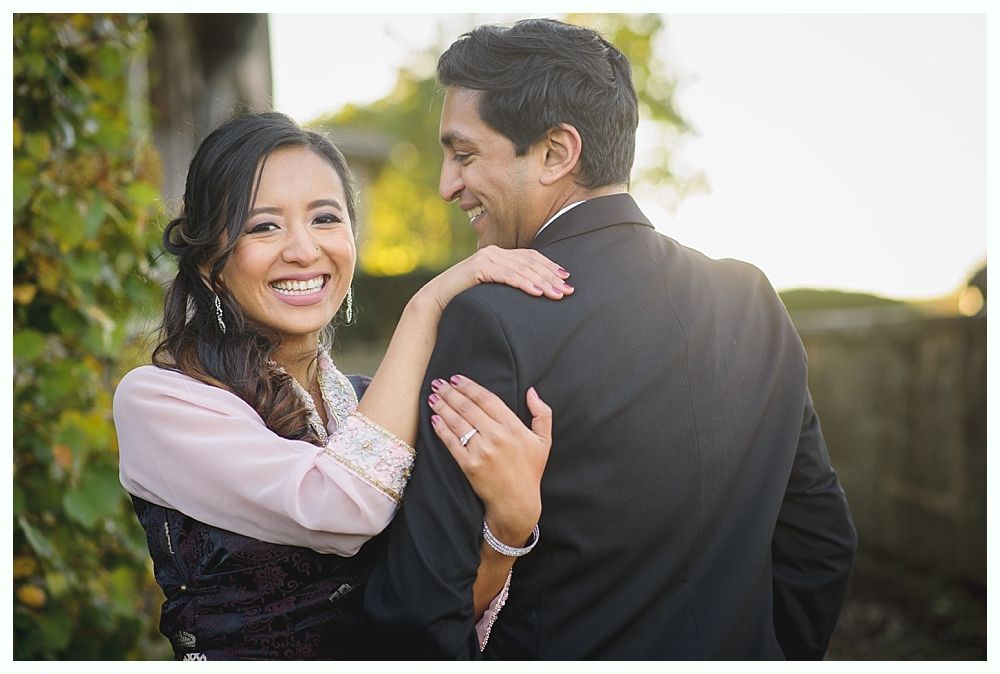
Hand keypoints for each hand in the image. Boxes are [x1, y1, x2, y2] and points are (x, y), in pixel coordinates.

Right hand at [421, 245, 572, 311]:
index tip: (566, 279)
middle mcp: (495, 252)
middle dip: (551, 277)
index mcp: (500, 255)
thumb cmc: (465, 298)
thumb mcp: (492, 289)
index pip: (531, 257)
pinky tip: (536, 292)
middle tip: (568, 290)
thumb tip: (533, 291)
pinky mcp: (478, 268)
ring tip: (556, 294)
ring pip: (521, 269)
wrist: (437, 301)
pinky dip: (523, 283)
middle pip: (530, 262)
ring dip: (542, 282)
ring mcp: (486, 258)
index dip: (550, 267)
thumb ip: (508, 284)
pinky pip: (506, 275)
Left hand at [428, 375, 551, 545]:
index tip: (457, 379)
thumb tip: (531, 391)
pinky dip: (441, 429)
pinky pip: (451, 442)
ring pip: (457, 422)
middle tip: (438, 383)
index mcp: (513, 426)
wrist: (517, 502)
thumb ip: (542, 414)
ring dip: (443, 407)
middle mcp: (496, 436)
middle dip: (450, 392)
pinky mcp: (469, 465)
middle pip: (468, 407)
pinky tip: (435, 419)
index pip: (486, 399)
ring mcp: (481, 451)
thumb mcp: (544, 441)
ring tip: (433, 397)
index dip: (469, 387)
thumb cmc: (530, 471)